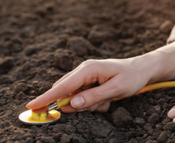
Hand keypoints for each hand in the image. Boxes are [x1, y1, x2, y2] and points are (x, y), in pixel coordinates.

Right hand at [26, 57, 157, 112]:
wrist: (143, 70)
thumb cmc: (132, 76)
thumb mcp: (116, 88)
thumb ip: (93, 96)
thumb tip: (72, 104)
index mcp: (87, 69)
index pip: (62, 86)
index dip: (46, 97)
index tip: (31, 106)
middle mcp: (82, 71)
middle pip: (67, 94)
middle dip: (79, 105)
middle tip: (101, 103)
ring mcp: (85, 77)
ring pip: (76, 99)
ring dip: (90, 105)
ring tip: (108, 100)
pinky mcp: (88, 83)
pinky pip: (84, 99)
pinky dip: (94, 103)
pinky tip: (107, 99)